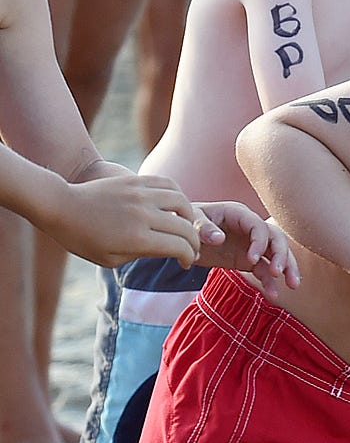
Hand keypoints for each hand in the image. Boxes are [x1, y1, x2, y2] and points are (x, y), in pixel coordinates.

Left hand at [43, 171, 203, 268]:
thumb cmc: (82, 238)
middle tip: (191, 247)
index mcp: (137, 239)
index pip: (179, 247)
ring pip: (183, 202)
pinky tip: (175, 204)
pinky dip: (178, 195)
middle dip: (194, 241)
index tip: (185, 262)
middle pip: (186, 227)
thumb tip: (168, 249)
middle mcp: (143, 215)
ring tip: (186, 224)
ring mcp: (140, 195)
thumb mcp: (110, 259)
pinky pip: (168, 184)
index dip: (188, 256)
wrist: (61, 206)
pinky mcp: (136, 181)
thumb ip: (143, 254)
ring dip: (191, 216)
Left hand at [189, 202, 298, 291]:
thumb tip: (219, 239)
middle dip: (281, 255)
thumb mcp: (191, 221)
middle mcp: (251, 229)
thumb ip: (203, 228)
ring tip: (293, 285)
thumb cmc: (187, 222)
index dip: (259, 242)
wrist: (183, 234)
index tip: (251, 260)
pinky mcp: (249, 260)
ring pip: (277, 254)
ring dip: (287, 268)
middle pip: (276, 239)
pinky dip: (270, 282)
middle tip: (277, 272)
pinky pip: (264, 270)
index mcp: (239, 215)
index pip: (259, 226)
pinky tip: (273, 295)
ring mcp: (252, 245)